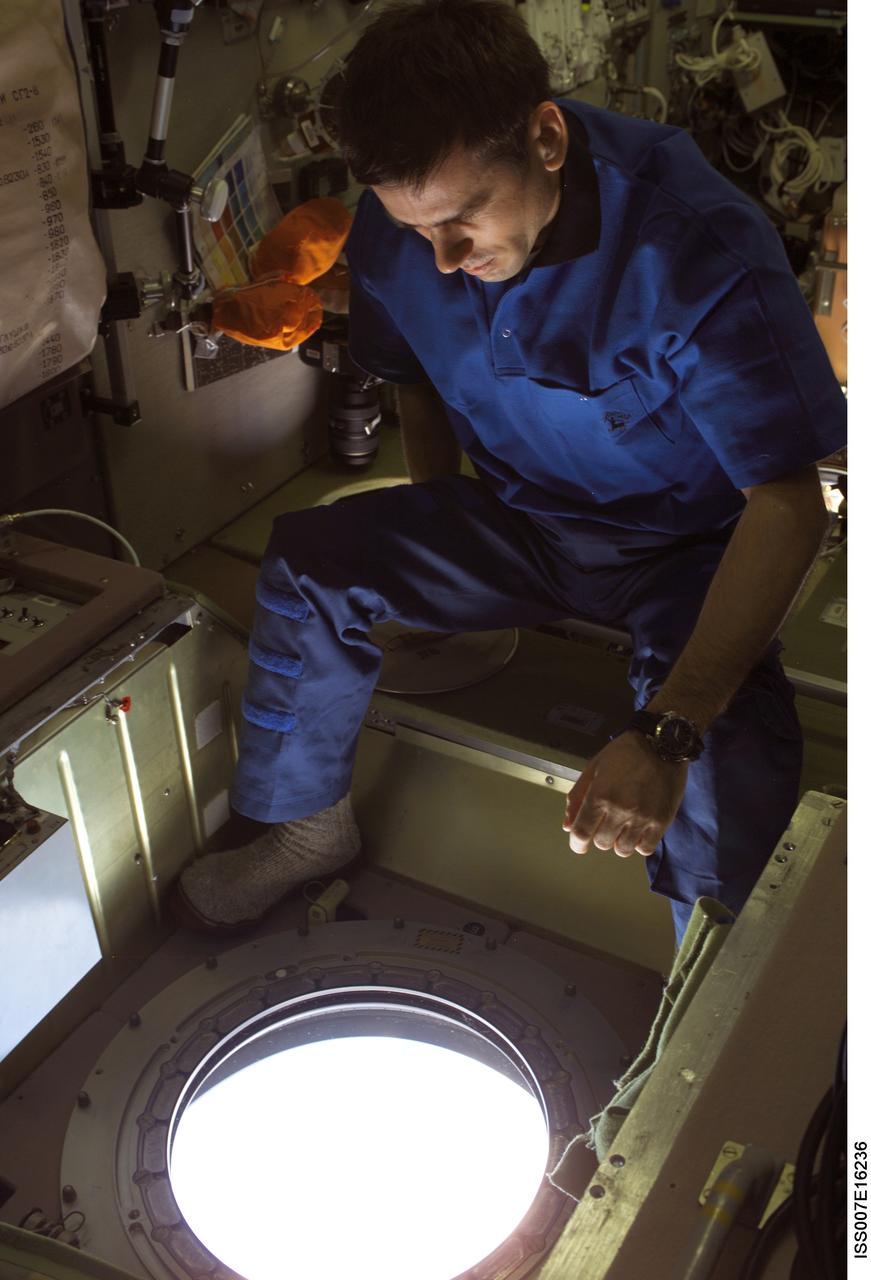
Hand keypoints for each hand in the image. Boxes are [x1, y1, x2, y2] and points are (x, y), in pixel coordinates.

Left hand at [563, 732, 688, 857]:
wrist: (664, 745)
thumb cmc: (626, 753)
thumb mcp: (595, 768)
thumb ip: (578, 797)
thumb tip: (568, 826)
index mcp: (600, 795)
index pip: (582, 833)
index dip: (577, 844)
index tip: (579, 845)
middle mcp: (620, 810)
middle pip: (602, 843)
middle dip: (600, 835)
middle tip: (606, 821)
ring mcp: (642, 818)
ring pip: (623, 850)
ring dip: (619, 841)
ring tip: (623, 825)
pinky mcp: (661, 822)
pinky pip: (645, 848)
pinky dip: (638, 843)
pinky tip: (638, 829)